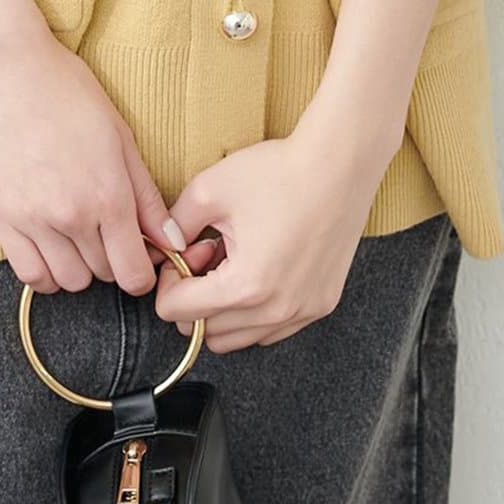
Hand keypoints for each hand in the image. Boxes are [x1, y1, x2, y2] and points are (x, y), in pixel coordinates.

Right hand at [0, 19, 185, 296]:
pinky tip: (52, 247)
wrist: (6, 70)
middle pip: (103, 275)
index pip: (133, 273)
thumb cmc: (67, 92)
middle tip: (110, 232)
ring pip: (67, 281)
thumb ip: (147, 196)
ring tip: (81, 237)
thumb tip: (170, 241)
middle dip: (114, 261)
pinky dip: (46, 271)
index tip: (141, 260)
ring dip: (81, 268)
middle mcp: (70, 217)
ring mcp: (31, 221)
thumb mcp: (121, 138)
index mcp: (107, 196)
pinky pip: (28, 274)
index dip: (143, 274)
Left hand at [153, 129, 380, 351]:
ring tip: (233, 260)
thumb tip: (164, 248)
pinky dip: (253, 310)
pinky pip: (271, 330)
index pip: (177, 314)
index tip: (183, 253)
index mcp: (245, 286)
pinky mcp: (320, 305)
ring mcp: (303, 311)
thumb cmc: (280, 172)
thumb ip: (174, 226)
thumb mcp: (209, 190)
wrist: (340, 164)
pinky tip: (258, 267)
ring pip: (238, 339)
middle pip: (206, 333)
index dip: (168, 281)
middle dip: (195, 296)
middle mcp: (277, 310)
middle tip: (206, 252)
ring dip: (223, 308)